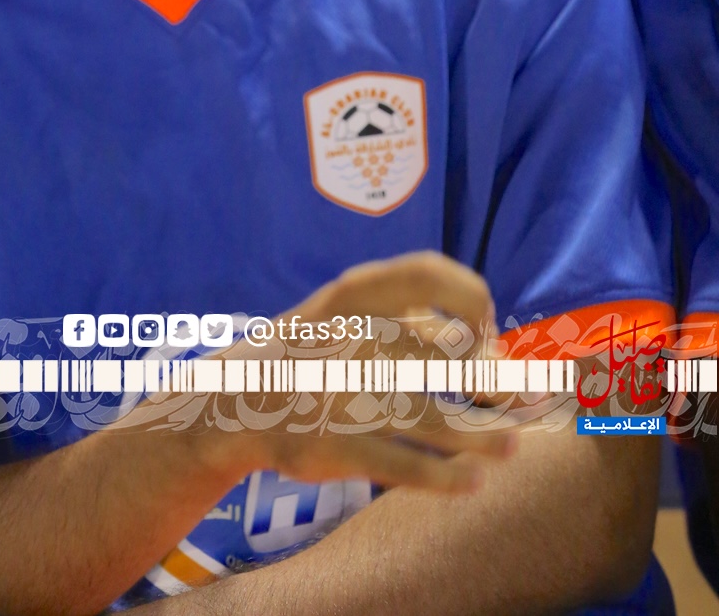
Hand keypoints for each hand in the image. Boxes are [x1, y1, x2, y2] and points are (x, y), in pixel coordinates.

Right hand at [127, 251, 517, 495]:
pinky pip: (408, 466)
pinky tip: (473, 482)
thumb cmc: (315, 350)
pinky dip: (448, 478)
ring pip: (438, 421)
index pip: (432, 275)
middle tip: (522, 400)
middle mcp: (353, 337)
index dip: (470, 299)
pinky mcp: (337, 447)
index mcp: (355, 294)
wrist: (235, 401)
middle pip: (450, 359)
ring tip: (513, 446)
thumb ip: (414, 321)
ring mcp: (344, 394)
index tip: (481, 330)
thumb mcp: (351, 315)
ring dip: (486, 438)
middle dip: (496, 384)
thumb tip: (488, 345)